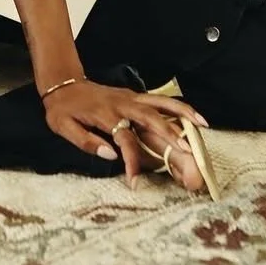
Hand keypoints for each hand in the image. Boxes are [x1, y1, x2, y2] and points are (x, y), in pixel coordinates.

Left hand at [42, 80, 209, 192]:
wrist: (63, 83)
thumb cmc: (63, 109)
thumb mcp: (63, 127)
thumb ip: (86, 141)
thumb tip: (109, 154)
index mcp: (104, 115)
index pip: (124, 139)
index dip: (131, 161)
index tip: (134, 181)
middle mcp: (122, 104)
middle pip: (150, 118)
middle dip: (169, 135)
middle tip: (186, 154)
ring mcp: (130, 98)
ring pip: (160, 104)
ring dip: (182, 114)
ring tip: (202, 127)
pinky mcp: (135, 96)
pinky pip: (160, 100)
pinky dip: (178, 107)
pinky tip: (194, 117)